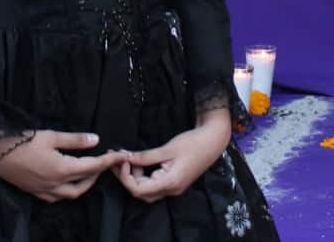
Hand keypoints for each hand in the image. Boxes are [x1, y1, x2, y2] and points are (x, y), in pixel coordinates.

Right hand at [0, 130, 124, 202]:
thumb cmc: (23, 141)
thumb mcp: (51, 136)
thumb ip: (75, 140)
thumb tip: (96, 140)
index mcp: (61, 169)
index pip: (92, 166)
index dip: (108, 161)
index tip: (121, 156)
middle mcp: (55, 185)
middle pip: (84, 183)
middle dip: (98, 173)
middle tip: (105, 160)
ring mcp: (45, 191)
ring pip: (72, 194)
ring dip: (84, 184)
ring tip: (90, 170)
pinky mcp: (35, 193)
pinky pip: (57, 197)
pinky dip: (68, 190)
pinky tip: (69, 180)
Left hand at [113, 107, 231, 202]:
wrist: (214, 141)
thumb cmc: (193, 143)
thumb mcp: (167, 148)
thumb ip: (145, 156)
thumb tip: (125, 158)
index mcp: (170, 183)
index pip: (138, 190)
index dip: (125, 177)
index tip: (122, 160)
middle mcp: (171, 190)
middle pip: (141, 193)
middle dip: (127, 178)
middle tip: (119, 160)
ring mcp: (173, 187)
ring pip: (147, 190)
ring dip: (135, 177)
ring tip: (129, 159)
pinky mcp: (174, 182)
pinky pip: (154, 184)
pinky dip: (144, 175)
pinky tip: (139, 162)